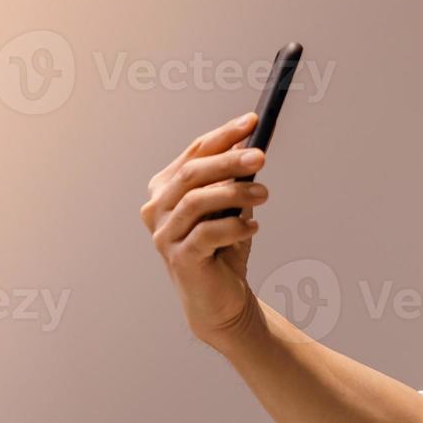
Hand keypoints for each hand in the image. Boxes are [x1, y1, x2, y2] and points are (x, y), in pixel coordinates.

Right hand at [141, 112, 270, 348]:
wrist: (221, 301)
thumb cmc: (225, 249)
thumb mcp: (230, 208)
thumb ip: (233, 181)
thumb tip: (254, 148)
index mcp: (166, 189)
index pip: (194, 153)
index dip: (223, 135)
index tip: (252, 122)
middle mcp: (158, 209)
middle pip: (192, 173)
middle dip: (229, 160)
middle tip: (262, 156)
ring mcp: (164, 234)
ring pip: (197, 201)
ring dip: (234, 193)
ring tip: (264, 194)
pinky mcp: (179, 258)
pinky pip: (207, 234)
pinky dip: (234, 227)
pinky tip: (253, 227)